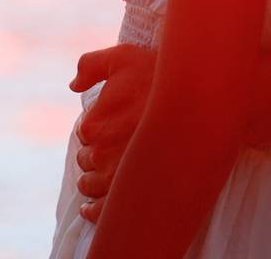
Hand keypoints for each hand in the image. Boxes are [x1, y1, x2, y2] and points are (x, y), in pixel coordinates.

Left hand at [69, 42, 155, 222]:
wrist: (198, 100)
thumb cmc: (159, 76)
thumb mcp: (122, 57)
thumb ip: (90, 66)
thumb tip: (73, 85)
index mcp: (94, 125)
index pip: (84, 133)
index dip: (96, 127)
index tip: (111, 123)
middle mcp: (102, 155)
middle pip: (86, 160)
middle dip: (95, 153)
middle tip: (112, 146)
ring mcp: (117, 179)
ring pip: (90, 187)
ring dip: (92, 180)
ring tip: (105, 173)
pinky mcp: (131, 196)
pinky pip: (101, 212)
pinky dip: (94, 211)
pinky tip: (94, 207)